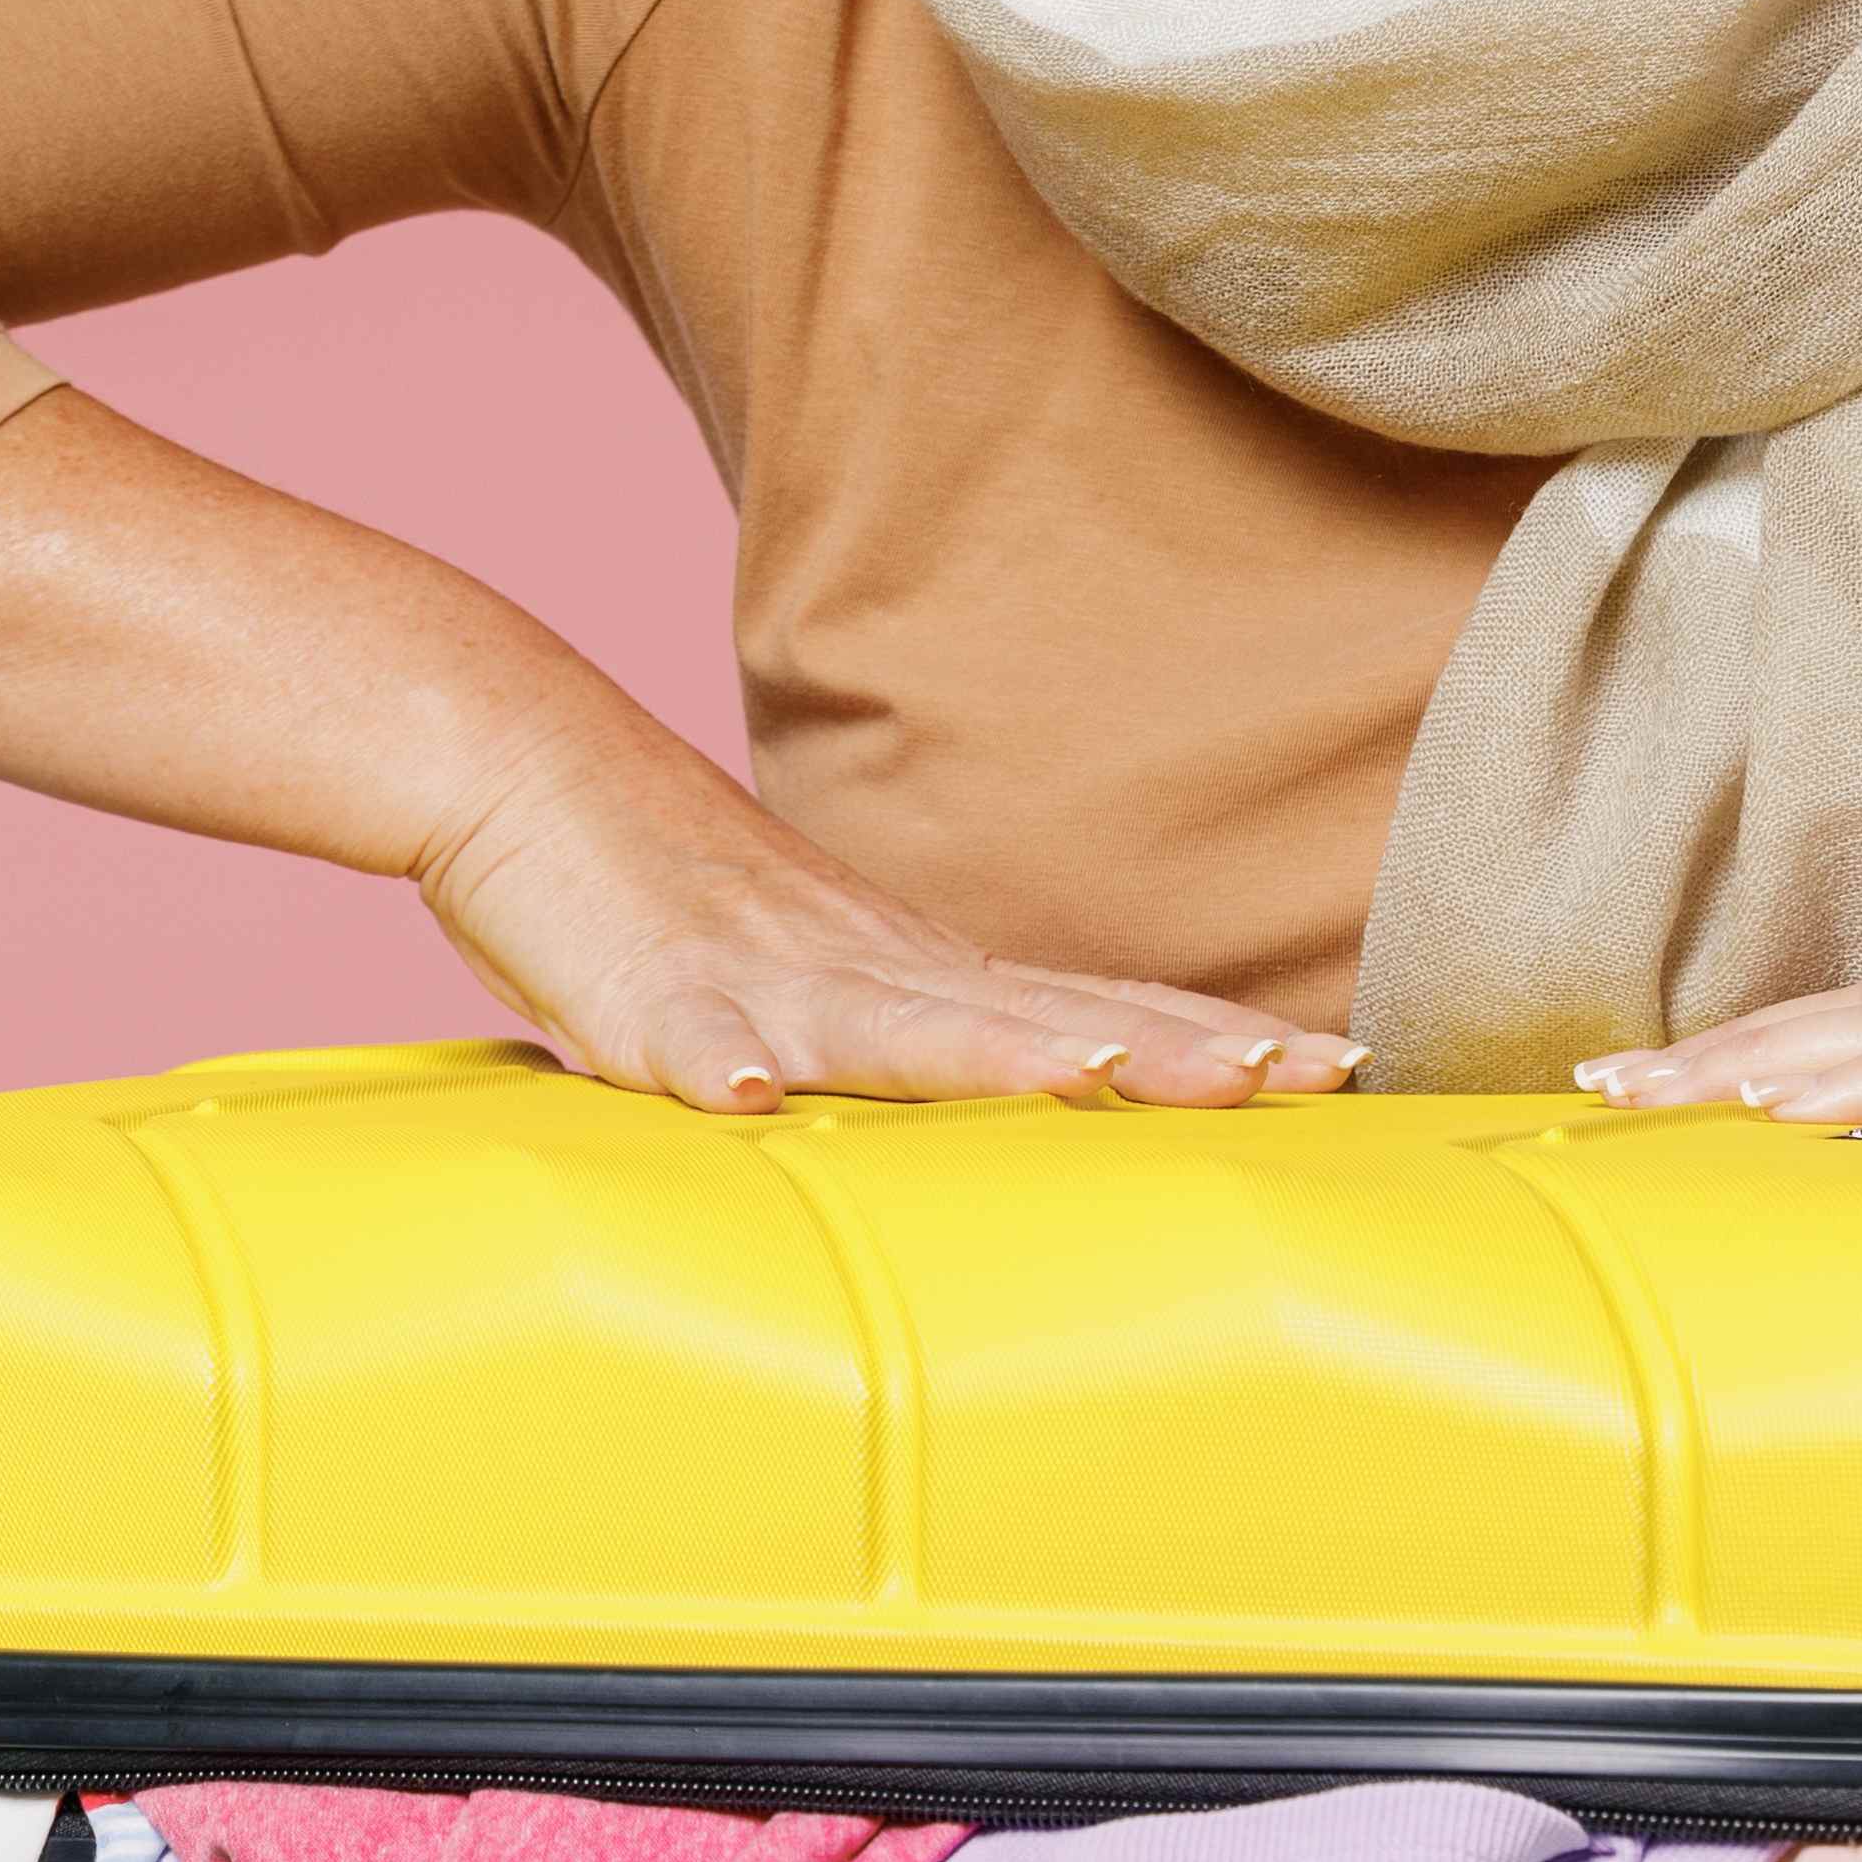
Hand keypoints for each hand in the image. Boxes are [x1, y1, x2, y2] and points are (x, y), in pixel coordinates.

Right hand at [418, 719, 1361, 1116]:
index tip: (1337, 1064)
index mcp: (916, 970)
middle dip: (1181, 1049)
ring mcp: (762, 973)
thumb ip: (907, 1041)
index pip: (1097, 1003)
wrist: (524, 764)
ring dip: (998, 1054)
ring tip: (1096, 1078)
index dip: (1214, 1037)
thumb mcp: (815, 981)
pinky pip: (688, 1038)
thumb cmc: (670, 893)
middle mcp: (868, 964)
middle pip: (1048, 1010)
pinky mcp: (648, 992)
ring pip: (900, 1020)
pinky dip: (722, 1065)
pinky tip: (753, 1097)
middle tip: (1309, 1072)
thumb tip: (1028, 1089)